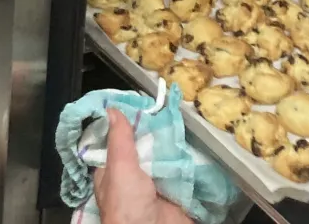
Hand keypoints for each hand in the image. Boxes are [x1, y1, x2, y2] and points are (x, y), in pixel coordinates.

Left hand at [92, 109, 193, 223]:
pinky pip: (183, 170)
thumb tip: (111, 109)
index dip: (129, 123)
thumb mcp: (120, 168)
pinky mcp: (176, 191)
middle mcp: (133, 178)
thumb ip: (119, 140)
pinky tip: (197, 142)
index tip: (143, 101)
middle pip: (145, 147)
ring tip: (186, 119)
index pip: (118, 141)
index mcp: (113, 173)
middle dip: (156, 131)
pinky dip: (189, 159)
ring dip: (175, 145)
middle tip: (170, 108)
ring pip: (165, 157)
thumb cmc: (128, 206)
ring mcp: (156, 184)